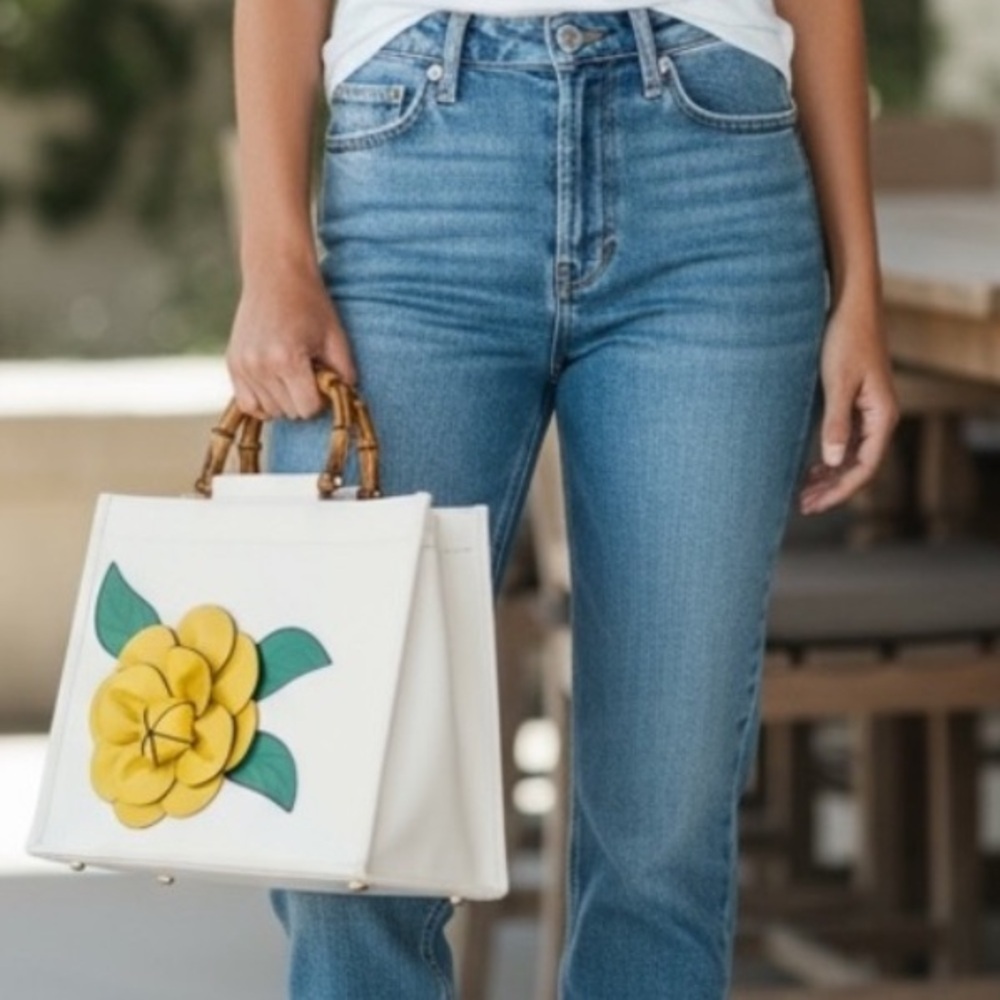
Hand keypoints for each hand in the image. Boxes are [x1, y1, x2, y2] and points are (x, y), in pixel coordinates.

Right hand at [226, 257, 356, 419]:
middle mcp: (260, 366)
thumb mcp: (336, 338)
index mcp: (287, 359)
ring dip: (284, 401)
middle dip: (304, 400)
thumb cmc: (311, 305)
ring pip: (269, 411)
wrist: (275, 275)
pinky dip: (263, 402)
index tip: (323, 381)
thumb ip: (344, 375)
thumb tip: (346, 403)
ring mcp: (243, 366)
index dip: (321, 400)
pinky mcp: (232, 364)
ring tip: (292, 375)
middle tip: (308, 374)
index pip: (308, 408)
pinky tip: (276, 386)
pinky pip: (247, 404)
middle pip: (289, 412)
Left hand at [798, 299, 899, 514]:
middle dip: (833, 489)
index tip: (813, 505)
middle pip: (859, 466)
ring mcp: (869, 411)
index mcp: (882, 416)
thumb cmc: (845, 339)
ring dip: (830, 476)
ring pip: (852, 455)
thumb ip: (836, 423)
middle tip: (803, 506)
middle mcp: (880, 417)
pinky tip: (813, 467)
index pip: (864, 468)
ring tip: (804, 493)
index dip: (840, 491)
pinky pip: (847, 441)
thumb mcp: (838, 382)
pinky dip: (831, 458)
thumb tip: (834, 462)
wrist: (851, 305)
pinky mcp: (856, 402)